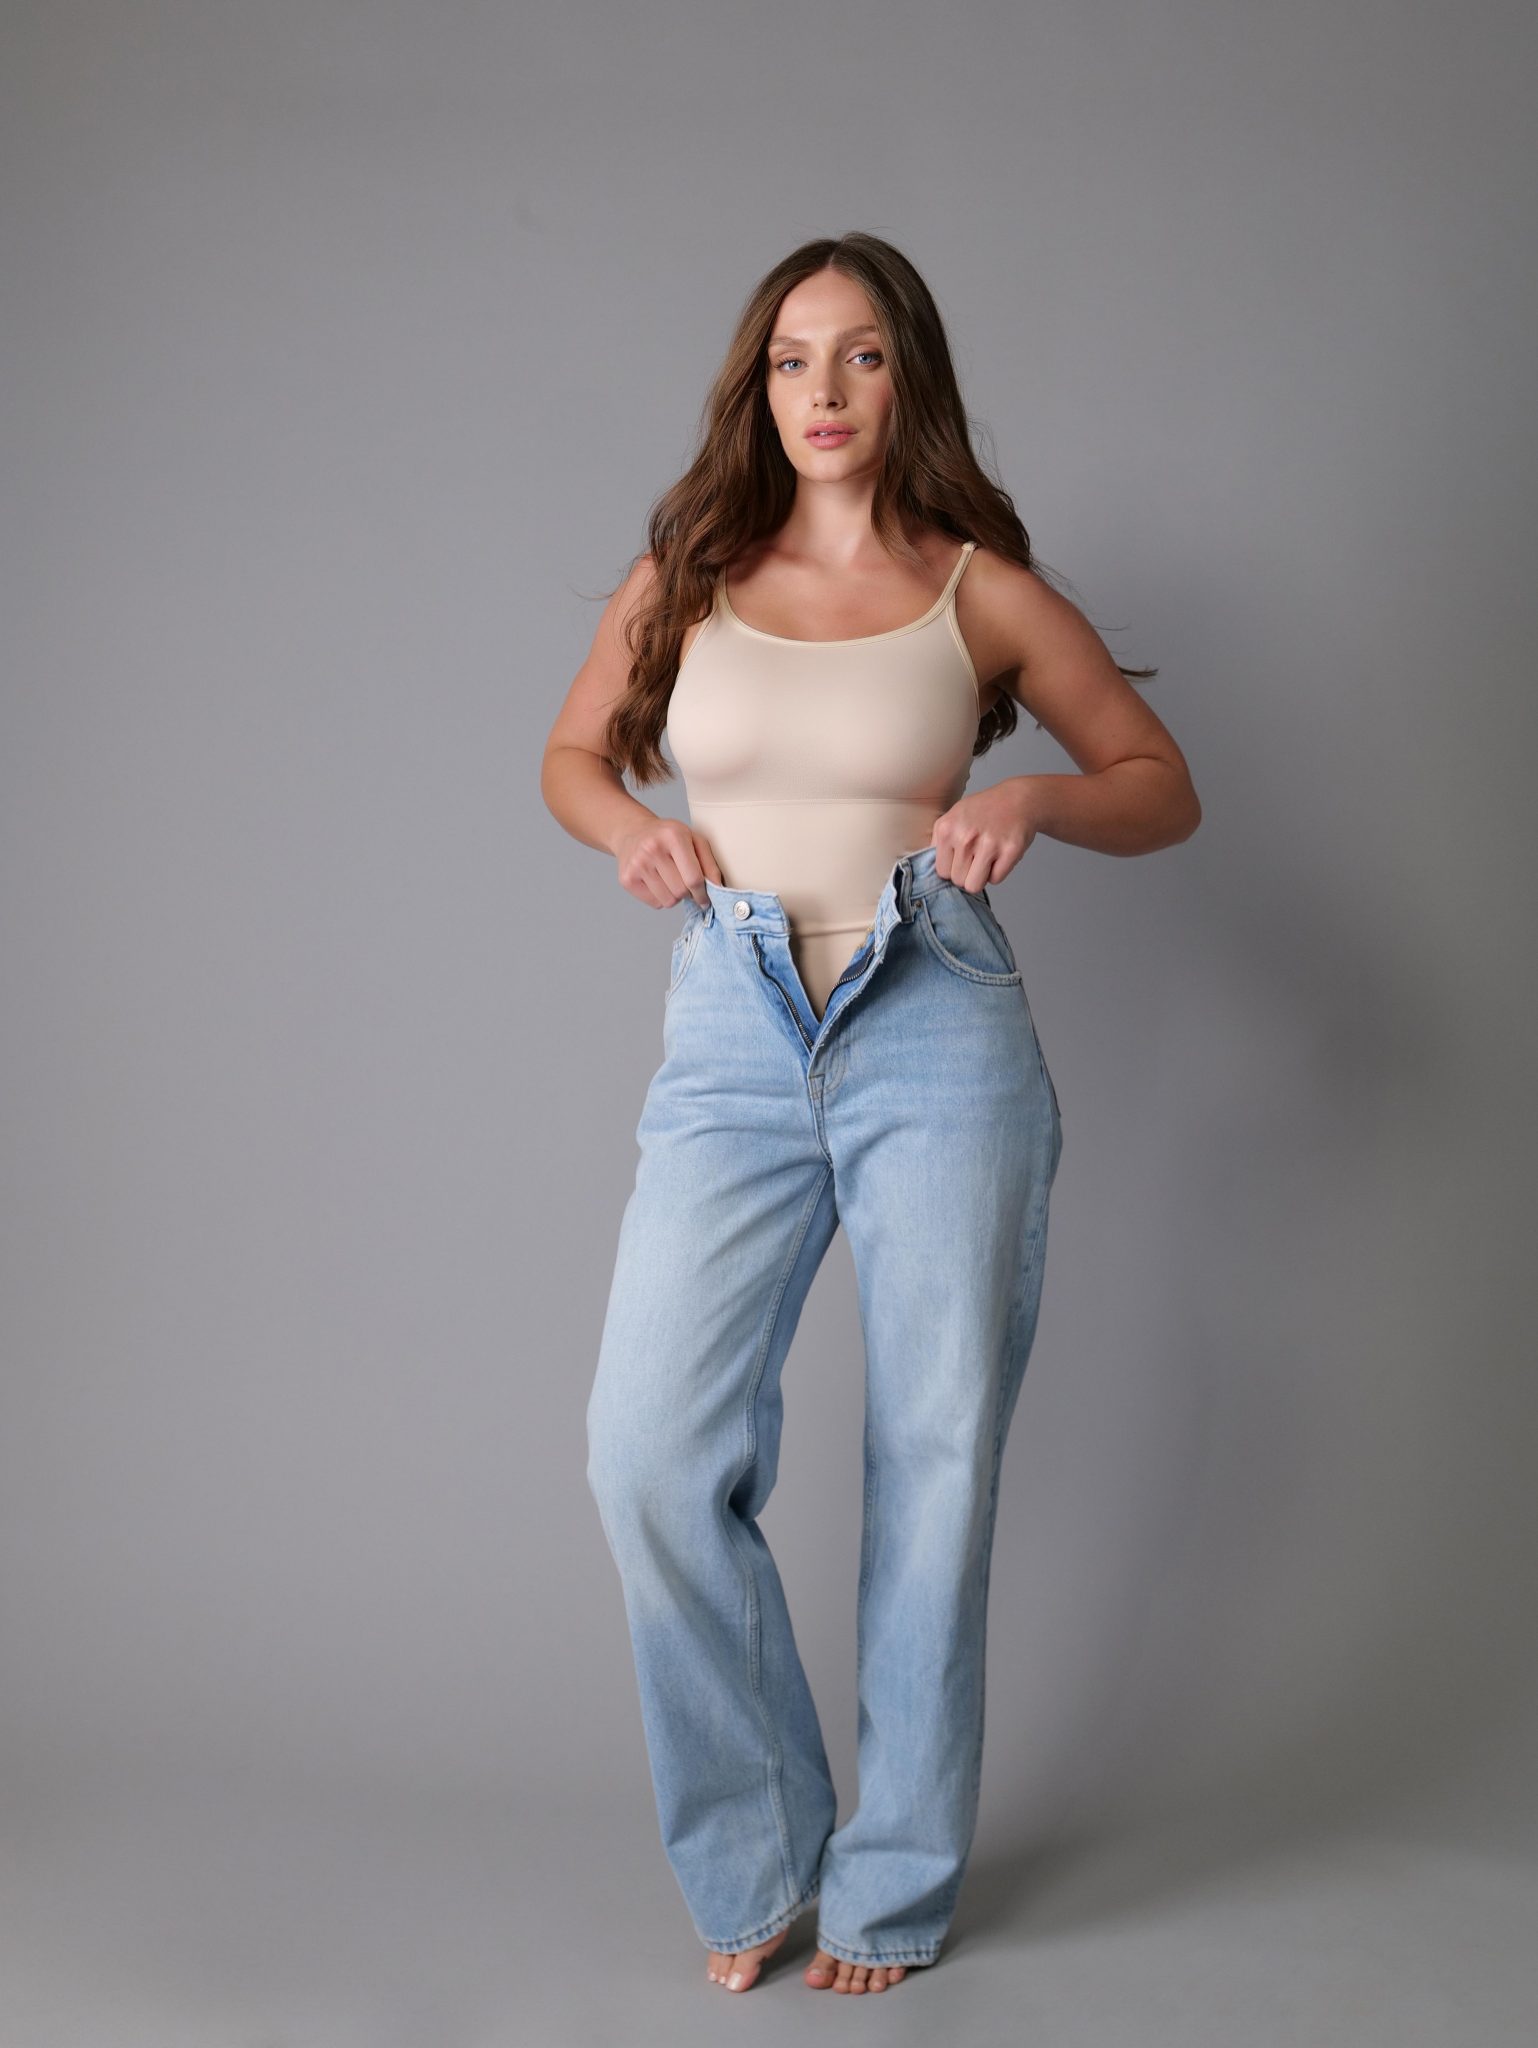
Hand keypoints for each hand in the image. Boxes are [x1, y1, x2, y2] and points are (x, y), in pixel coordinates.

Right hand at [611, 816, 721, 909]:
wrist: (633, 832)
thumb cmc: (668, 837)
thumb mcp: (693, 840)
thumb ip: (709, 862)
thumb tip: (717, 887)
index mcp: (673, 836)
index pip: (693, 878)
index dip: (703, 893)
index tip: (705, 898)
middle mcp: (652, 849)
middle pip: (681, 891)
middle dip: (688, 892)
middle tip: (685, 882)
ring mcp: (637, 864)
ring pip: (668, 900)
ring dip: (675, 896)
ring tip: (670, 879)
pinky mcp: (627, 879)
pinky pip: (655, 903)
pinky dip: (661, 897)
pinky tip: (657, 881)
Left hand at [931, 778, 1039, 892]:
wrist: (1019, 799)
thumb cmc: (984, 810)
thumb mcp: (954, 817)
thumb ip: (939, 842)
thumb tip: (928, 872)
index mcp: (946, 828)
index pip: (941, 871)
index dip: (953, 868)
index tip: (962, 857)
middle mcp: (965, 836)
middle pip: (957, 880)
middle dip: (967, 873)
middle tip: (978, 855)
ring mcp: (988, 844)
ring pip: (974, 885)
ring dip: (981, 876)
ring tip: (987, 858)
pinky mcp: (1010, 851)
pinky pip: (995, 880)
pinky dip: (998, 872)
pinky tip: (1001, 854)